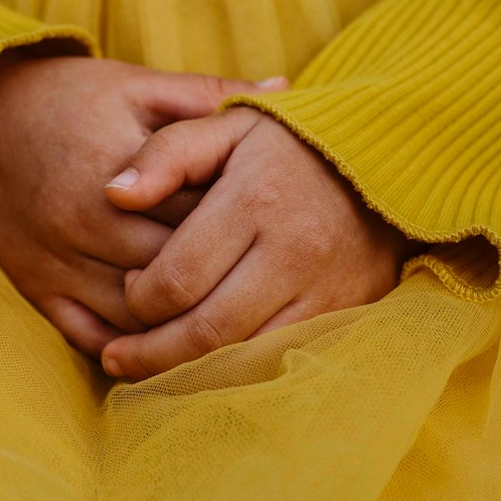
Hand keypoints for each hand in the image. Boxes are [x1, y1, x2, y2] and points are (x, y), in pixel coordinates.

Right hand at [0, 53, 285, 358]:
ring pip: (137, 317)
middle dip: (220, 280)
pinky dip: (133, 349)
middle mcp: (82, 223)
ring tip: (231, 320)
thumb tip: (285, 94)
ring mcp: (57, 263)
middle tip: (266, 284)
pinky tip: (171, 347)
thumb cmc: (69, 98)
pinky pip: (91, 338)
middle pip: (172, 272)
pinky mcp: (36, 290)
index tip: (275, 230)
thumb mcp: (138, 84)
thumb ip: (208, 94)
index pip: (196, 215)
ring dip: (183, 326)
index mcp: (114, 170)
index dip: (241, 225)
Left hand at [101, 107, 412, 379]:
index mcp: (255, 201)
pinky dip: (237, 374)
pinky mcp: (348, 311)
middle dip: (151, 353)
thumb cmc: (291, 141)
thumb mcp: (228, 126)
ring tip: (148, 370)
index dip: (140, 297)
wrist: (387, 158)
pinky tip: (205, 368)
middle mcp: (293, 252)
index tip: (129, 287)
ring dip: (188, 374)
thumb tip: (113, 193)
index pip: (179, 277)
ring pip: (243, 358)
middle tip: (116, 357)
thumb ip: (167, 153)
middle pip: (207, 331)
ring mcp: (325, 289)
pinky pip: (282, 360)